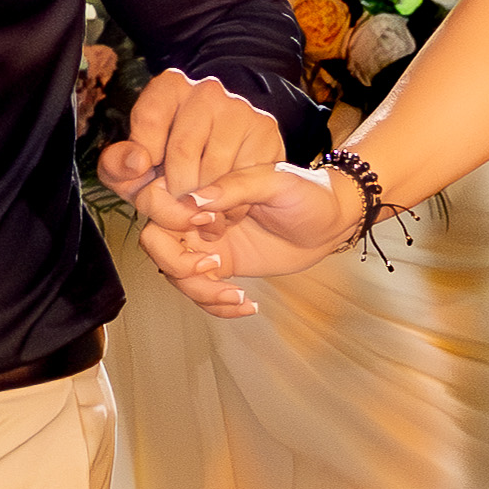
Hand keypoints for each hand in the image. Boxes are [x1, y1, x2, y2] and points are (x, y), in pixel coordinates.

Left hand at [97, 70, 281, 220]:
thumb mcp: (131, 174)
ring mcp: (239, 108)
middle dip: (175, 189)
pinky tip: (226, 202)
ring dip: (204, 203)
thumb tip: (137, 162)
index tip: (151, 170)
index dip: (146, 155)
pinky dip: (231, 204)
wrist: (224, 183)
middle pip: (181, 149)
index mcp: (170, 87)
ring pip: (213, 169)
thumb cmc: (169, 173)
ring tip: (202, 206)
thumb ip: (116, 167)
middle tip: (178, 201)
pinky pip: (243, 179)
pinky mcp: (265, 131)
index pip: (149, 120)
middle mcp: (206, 89)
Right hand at [124, 154, 366, 316]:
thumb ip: (234, 187)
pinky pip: (201, 293)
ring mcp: (207, 244)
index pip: (158, 200)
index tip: (208, 223)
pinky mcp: (222, 269)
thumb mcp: (274, 182)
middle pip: (156, 243)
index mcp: (204, 186)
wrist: (331, 223)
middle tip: (215, 268)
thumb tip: (195, 200)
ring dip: (201, 293)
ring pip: (175, 275)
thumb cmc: (307, 193)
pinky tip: (246, 305)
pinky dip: (217, 307)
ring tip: (237, 296)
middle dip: (178, 264)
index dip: (171, 216)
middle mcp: (197, 216)